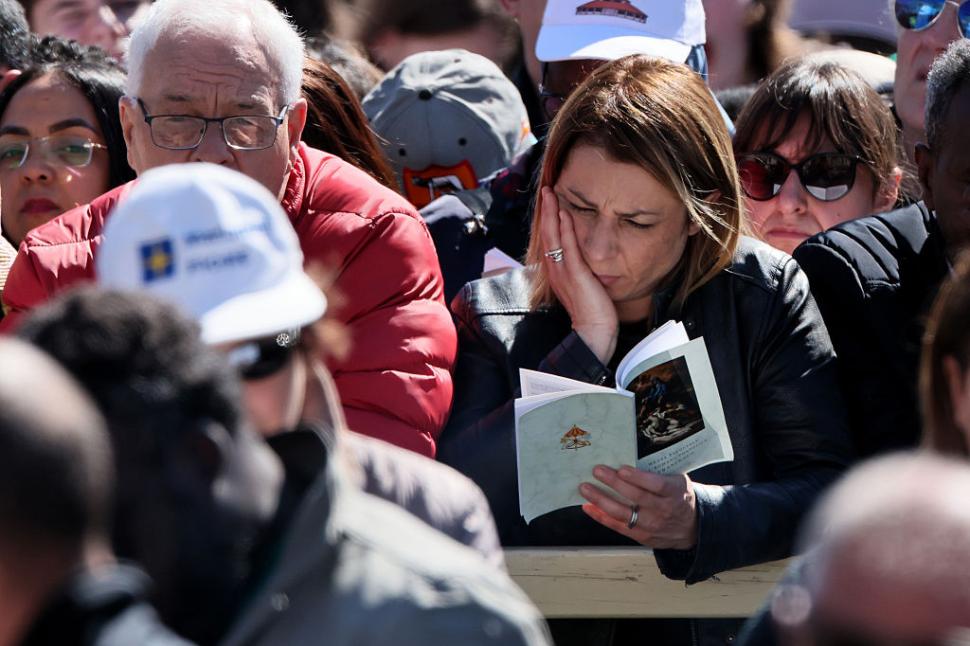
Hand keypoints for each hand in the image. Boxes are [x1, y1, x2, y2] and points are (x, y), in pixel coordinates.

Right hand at [538, 186, 617, 363]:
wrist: (593, 332)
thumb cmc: (591, 312)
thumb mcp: (582, 287)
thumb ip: (579, 271)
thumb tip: (583, 259)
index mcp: (556, 272)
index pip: (549, 241)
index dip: (548, 221)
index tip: (550, 203)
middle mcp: (555, 270)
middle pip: (547, 234)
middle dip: (546, 211)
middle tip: (546, 190)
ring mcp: (563, 271)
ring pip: (553, 236)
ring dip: (552, 213)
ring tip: (551, 194)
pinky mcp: (574, 274)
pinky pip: (568, 247)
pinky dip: (565, 229)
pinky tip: (565, 214)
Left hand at [579, 465, 698, 549]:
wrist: (692, 528)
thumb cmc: (679, 497)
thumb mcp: (678, 480)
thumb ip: (659, 471)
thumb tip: (629, 455)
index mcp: (675, 493)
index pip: (656, 485)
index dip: (638, 478)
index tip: (622, 469)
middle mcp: (663, 510)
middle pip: (637, 497)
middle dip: (614, 483)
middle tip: (597, 471)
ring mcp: (652, 525)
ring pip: (623, 513)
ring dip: (601, 500)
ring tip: (585, 488)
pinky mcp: (642, 536)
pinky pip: (618, 526)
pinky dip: (601, 516)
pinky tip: (588, 506)